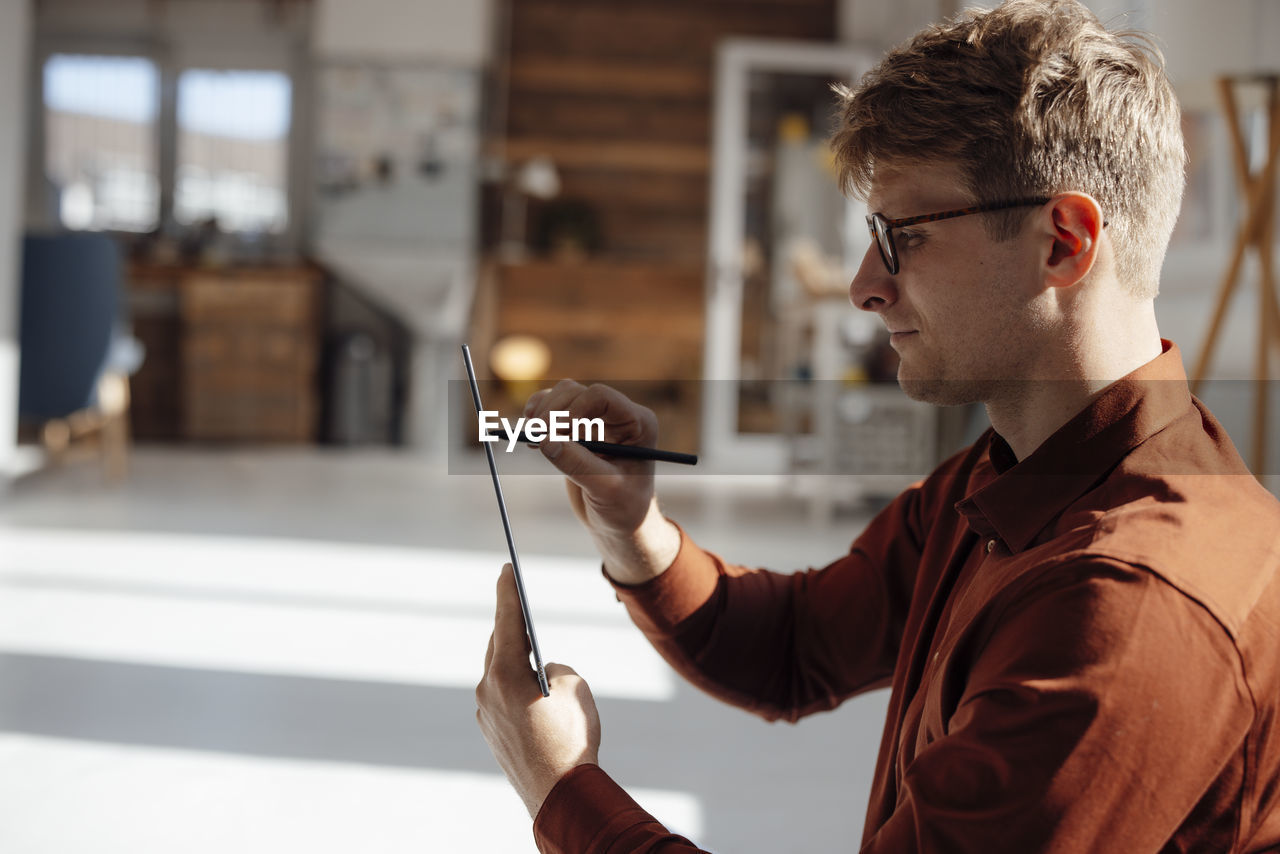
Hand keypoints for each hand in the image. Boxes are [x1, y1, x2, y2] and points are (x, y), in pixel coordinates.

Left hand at [476, 564, 600, 818]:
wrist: (560, 794)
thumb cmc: (572, 736)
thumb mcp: (574, 686)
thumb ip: (555, 668)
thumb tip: (543, 672)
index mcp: (505, 673)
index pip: (506, 619)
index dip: (509, 590)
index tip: (507, 567)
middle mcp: (487, 690)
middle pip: (498, 646)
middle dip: (510, 625)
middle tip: (518, 601)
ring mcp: (486, 714)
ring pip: (498, 674)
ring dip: (513, 659)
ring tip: (526, 642)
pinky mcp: (492, 733)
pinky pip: (502, 698)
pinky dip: (516, 687)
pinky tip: (530, 688)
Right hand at [523, 381, 679, 583]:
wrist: (619, 521)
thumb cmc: (624, 508)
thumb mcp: (605, 490)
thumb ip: (578, 465)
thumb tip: (545, 441)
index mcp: (638, 424)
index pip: (602, 397)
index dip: (574, 409)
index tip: (552, 431)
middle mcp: (618, 416)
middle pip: (578, 393)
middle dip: (553, 412)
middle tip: (533, 436)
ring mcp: (597, 419)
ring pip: (564, 395)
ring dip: (543, 411)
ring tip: (530, 436)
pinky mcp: (578, 427)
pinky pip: (555, 407)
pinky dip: (539, 414)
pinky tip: (528, 430)